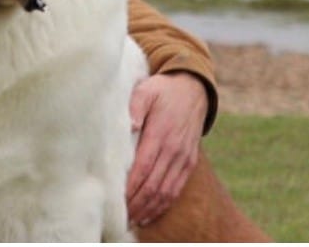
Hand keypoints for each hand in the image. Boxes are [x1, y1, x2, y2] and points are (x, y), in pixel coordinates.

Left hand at [126, 71, 206, 226]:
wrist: (192, 90)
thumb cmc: (162, 91)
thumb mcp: (146, 90)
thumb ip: (135, 106)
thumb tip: (130, 126)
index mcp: (161, 133)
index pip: (143, 166)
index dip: (131, 186)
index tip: (116, 199)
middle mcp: (174, 150)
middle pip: (154, 185)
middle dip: (137, 203)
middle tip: (120, 216)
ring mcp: (183, 158)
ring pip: (166, 192)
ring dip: (149, 208)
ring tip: (132, 219)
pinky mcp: (189, 163)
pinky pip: (176, 189)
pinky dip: (163, 205)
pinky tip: (150, 213)